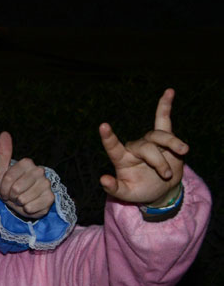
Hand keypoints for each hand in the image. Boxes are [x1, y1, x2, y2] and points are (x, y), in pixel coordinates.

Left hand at [0, 131, 52, 219]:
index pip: (7, 178)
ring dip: (18, 203)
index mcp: (27, 163)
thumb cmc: (9, 186)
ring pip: (22, 199)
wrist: (19, 203)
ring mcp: (46, 184)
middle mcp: (39, 171)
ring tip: (20, 199)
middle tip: (13, 195)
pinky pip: (31, 207)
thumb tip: (4, 133)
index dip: (2, 187)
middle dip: (10, 196)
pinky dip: (26, 210)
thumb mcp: (2, 170)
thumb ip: (4, 153)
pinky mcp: (50, 198)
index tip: (5, 188)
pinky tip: (29, 205)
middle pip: (15, 189)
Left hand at [99, 88, 186, 205]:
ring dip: (172, 143)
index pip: (113, 147)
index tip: (103, 126)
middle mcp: (134, 148)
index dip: (108, 138)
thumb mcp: (126, 194)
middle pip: (146, 146)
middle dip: (158, 161)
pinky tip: (169, 91)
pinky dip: (165, 105)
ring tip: (183, 152)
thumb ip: (114, 189)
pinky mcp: (164, 139)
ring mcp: (149, 142)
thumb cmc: (140, 190)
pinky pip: (163, 119)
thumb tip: (103, 179)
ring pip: (160, 135)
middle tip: (166, 175)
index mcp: (122, 159)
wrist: (160, 189)